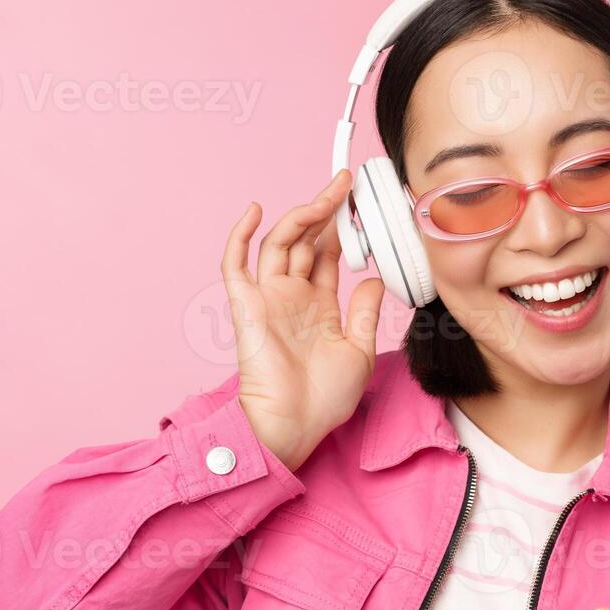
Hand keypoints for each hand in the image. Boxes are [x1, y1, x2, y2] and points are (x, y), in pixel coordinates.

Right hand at [221, 170, 385, 470]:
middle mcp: (292, 297)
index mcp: (319, 307)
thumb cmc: (324, 399)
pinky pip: (236, 265)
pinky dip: (241, 235)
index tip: (361, 205)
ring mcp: (269, 299)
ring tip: (326, 194)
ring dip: (301, 216)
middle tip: (346, 184)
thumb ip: (364, 312)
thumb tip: (373, 279)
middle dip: (325, 211)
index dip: (342, 229)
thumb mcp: (359, 351)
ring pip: (279, 243)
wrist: (293, 425)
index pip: (328, 256)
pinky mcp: (247, 306)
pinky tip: (256, 210)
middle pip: (305, 241)